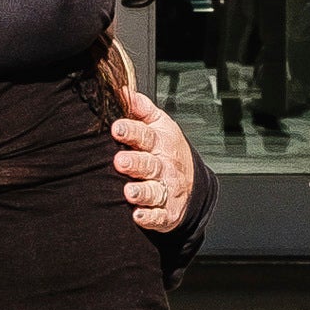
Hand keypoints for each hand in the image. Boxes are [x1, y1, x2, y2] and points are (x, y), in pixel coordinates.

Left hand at [113, 86, 197, 233]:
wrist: (192, 182)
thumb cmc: (168, 150)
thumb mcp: (161, 126)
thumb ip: (142, 109)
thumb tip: (124, 91)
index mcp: (161, 143)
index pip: (145, 135)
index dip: (131, 132)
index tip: (116, 128)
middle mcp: (164, 167)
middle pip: (149, 164)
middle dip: (135, 163)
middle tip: (120, 161)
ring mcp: (167, 191)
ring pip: (154, 191)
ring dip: (142, 192)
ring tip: (129, 192)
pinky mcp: (167, 213)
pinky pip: (158, 216)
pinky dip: (149, 218)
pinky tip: (138, 216)